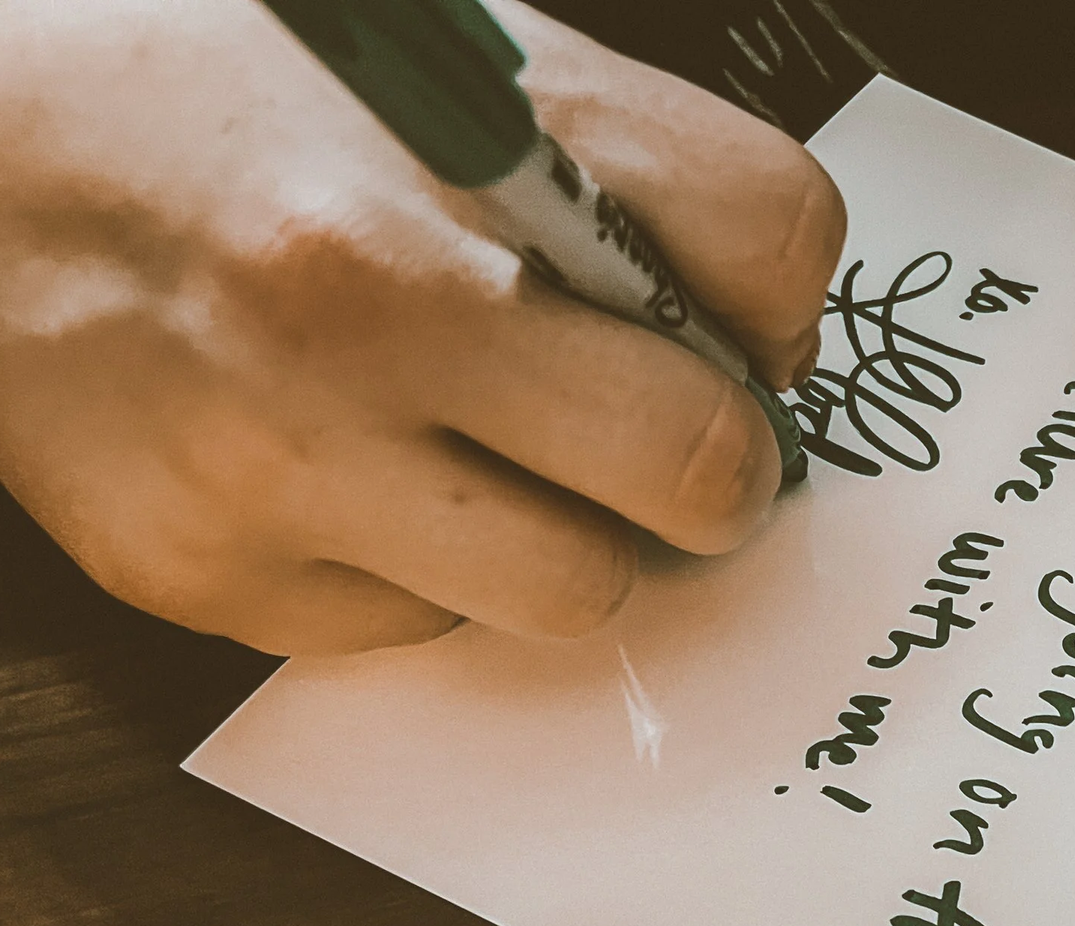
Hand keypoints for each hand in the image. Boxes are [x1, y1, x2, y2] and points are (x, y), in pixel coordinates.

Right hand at [0, 0, 842, 654]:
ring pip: (579, 590)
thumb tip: (759, 336)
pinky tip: (344, 476)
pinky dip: (417, 573)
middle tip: (652, 442)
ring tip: (482, 459)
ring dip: (567, 542)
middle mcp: (375, 287)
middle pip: (709, 467)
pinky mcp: (209, 567)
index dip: (774, 305)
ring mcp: (284, 447)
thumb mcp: (436, 55)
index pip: (779, 245)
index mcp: (463, 127)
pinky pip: (423, 632)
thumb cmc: (217, 94)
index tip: (727, 329)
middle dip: (710, 470)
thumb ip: (618, 165)